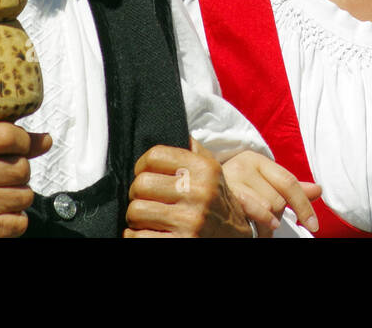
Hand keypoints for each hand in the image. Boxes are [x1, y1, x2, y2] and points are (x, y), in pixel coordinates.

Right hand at [0, 123, 49, 236]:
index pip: (10, 134)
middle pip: (22, 167)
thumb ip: (2, 140)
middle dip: (16, 175)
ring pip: (26, 195)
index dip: (23, 141)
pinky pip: (20, 221)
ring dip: (15, 199)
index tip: (19, 148)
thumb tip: (44, 140)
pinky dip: (12, 221)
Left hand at [124, 138, 252, 236]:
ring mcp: (190, 221)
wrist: (236, 237)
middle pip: (140, 184)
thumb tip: (172, 128)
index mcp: (205, 170)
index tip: (146, 174)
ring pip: (135, 211)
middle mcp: (199, 193)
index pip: (155, 156)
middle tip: (148, 200)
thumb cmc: (216, 201)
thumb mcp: (213, 171)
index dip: (143, 165)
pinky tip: (150, 233)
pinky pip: (136, 237)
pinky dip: (136, 236)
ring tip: (149, 218)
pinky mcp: (180, 243)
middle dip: (138, 194)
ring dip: (137, 217)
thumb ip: (193, 150)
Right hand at [222, 150, 321, 234]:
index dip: (304, 205)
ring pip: (265, 208)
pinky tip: (256, 226)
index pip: (289, 183)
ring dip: (266, 224)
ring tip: (258, 226)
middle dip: (277, 216)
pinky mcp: (220, 193)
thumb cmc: (237, 188)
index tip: (313, 225)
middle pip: (277, 199)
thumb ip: (291, 188)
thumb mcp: (264, 183)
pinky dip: (258, 220)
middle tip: (267, 221)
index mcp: (258, 160)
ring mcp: (230, 178)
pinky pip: (248, 210)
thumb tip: (318, 190)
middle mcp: (243, 164)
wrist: (197, 185)